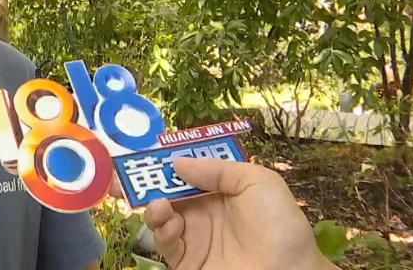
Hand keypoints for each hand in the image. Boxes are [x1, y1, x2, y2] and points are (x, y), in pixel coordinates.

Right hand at [141, 157, 336, 269]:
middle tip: (131, 175)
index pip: (189, 172)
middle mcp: (204, 212)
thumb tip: (178, 162)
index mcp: (221, 191)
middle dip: (149, 182)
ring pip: (162, 216)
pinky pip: (165, 243)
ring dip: (153, 206)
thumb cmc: (280, 226)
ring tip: (158, 204)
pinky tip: (167, 222)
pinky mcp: (188, 260)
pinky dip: (160, 230)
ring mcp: (195, 237)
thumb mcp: (259, 182)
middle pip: (168, 192)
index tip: (151, 153)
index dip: (170, 162)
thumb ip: (219, 169)